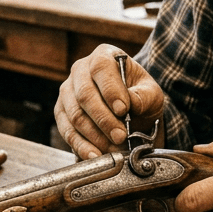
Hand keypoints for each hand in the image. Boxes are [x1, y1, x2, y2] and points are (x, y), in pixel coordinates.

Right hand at [55, 44, 164, 158]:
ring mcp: (67, 91)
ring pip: (75, 115)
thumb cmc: (139, 96)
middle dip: (104, 119)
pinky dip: (81, 146)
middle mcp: (80, 70)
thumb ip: (145, 96)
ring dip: (94, 135)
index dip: (111, 90)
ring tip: (113, 148)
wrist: (128, 111)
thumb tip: (132, 103)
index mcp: (103, 56)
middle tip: (120, 136)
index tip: (123, 110)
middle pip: (85, 95)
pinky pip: (66, 131)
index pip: (101, 68)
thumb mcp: (151, 93)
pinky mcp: (61, 112)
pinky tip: (95, 155)